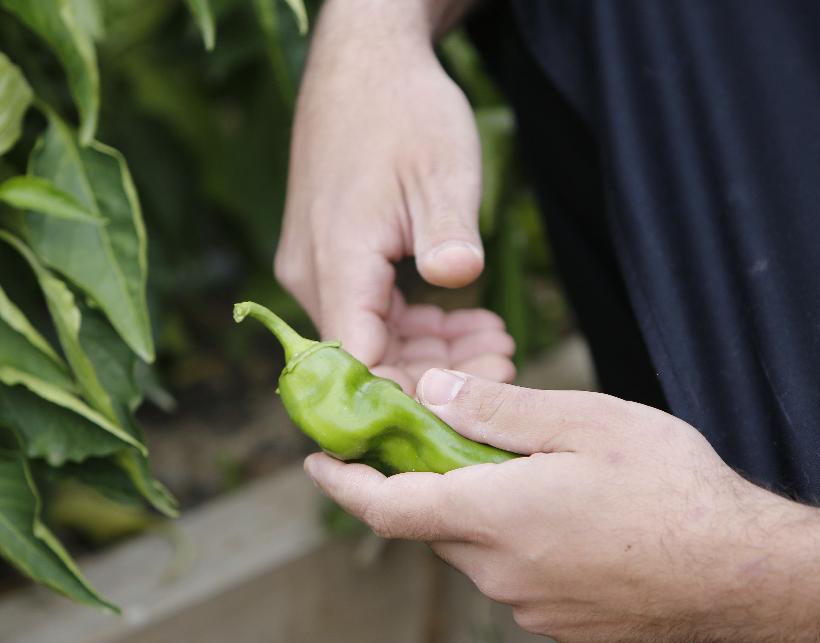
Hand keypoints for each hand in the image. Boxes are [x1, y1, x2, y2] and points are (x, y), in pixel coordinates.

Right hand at [275, 0, 514, 392]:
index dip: (409, 395)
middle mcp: (313, 274)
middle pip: (369, 356)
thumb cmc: (404, 111)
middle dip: (436, 373)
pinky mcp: (331, 259)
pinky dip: (416, 321)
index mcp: (336, 259)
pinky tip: (467, 318)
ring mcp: (318, 268)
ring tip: (498, 341)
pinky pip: (371, 310)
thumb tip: (457, 275)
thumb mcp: (443, 169)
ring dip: (433, 348)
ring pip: (373, 336)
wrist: (364, 61)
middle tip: (505, 367)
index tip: (470, 403)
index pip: (359, 361)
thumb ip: (448, 231)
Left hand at [304, 369, 790, 642]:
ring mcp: (535, 613)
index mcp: (497, 516)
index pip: (388, 507)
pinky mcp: (568, 633)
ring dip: (490, 518)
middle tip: (463, 443)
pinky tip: (584, 528)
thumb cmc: (674, 487)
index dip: (343, 483)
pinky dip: (529, 552)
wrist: (750, 576)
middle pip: (439, 526)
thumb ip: (499, 411)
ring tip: (549, 481)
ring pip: (484, 556)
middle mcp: (502, 575)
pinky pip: (524, 585)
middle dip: (437, 486)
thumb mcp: (588, 423)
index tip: (316, 461)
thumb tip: (427, 395)